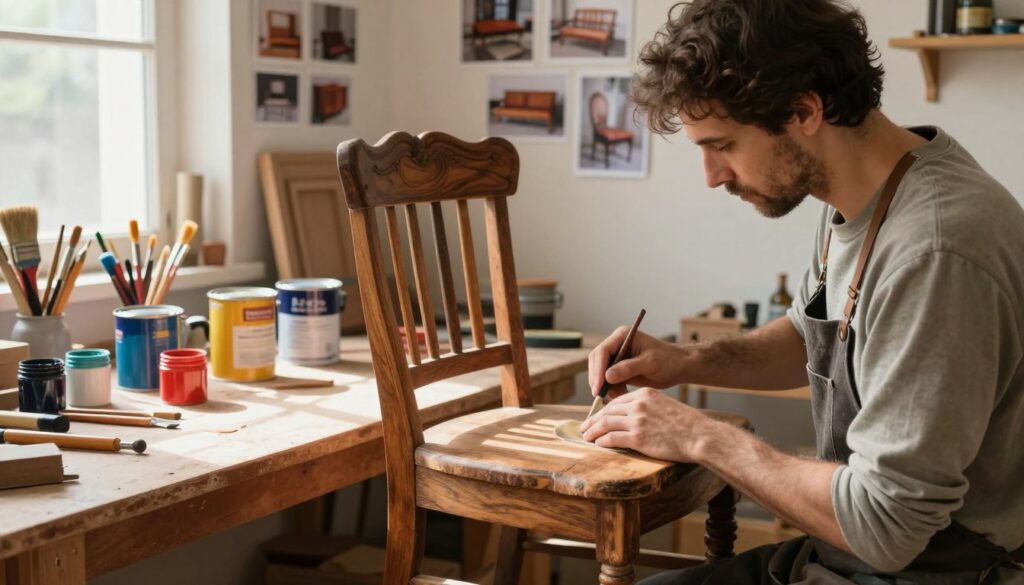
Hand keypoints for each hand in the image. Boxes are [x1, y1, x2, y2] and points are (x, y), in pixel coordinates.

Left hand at [579, 388, 715, 461]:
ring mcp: (637, 421)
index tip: (596, 417)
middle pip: (608, 411)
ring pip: (606, 424)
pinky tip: (598, 444)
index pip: (617, 402)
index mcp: (645, 395)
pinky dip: (602, 441)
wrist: (700, 435)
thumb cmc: (686, 424)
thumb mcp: (664, 406)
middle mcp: (638, 405)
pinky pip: (612, 438)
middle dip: (593, 420)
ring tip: (586, 437)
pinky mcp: (638, 437)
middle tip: (584, 427)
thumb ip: (646, 408)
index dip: (603, 410)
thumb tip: (630, 418)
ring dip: (593, 431)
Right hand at [588, 328, 686, 399]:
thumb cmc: (669, 360)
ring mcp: (617, 357)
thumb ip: (629, 368)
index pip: (602, 351)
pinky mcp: (619, 369)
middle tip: (601, 396)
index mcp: (622, 336)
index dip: (598, 370)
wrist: (679, 367)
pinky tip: (621, 396)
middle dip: (598, 379)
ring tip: (618, 396)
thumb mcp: (650, 363)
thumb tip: (607, 376)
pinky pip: (608, 380)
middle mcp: (616, 344)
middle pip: (597, 362)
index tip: (599, 387)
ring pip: (601, 373)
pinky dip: (611, 389)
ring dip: (605, 386)